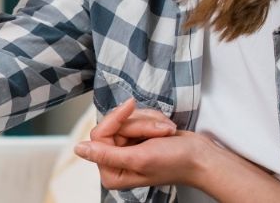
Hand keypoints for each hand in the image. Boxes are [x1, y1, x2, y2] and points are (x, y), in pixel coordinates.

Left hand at [74, 98, 212, 190]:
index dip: (116, 119)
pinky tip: (167, 130)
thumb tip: (78, 148)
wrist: (201, 156)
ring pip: (127, 119)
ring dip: (149, 121)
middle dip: (139, 123)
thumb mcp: (139, 158)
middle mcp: (116, 161)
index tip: (131, 106)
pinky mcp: (138, 137)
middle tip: (160, 132)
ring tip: (166, 133)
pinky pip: (137, 116)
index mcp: (112, 172)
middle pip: (113, 124)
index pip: (99, 135)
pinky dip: (154, 119)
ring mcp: (127, 148)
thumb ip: (107, 154)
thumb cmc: (175, 162)